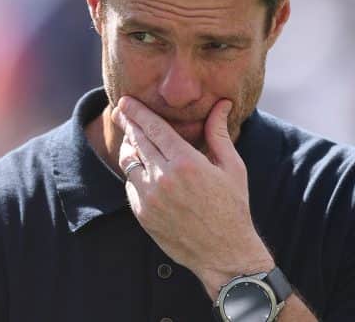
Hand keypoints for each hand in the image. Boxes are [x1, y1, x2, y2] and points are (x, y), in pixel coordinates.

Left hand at [112, 96, 273, 298]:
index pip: (154, 128)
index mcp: (186, 163)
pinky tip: (142, 169)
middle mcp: (164, 178)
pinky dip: (134, 173)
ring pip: (129, 163)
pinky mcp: (143, 214)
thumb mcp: (232, 167)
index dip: (138, 112)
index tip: (126, 101)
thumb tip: (222, 104)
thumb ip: (218, 133)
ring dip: (129, 148)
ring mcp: (150, 198)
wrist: (224, 254)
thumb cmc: (233, 207)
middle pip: (137, 141)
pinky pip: (131, 185)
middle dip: (127, 123)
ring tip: (132, 139)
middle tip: (121, 110)